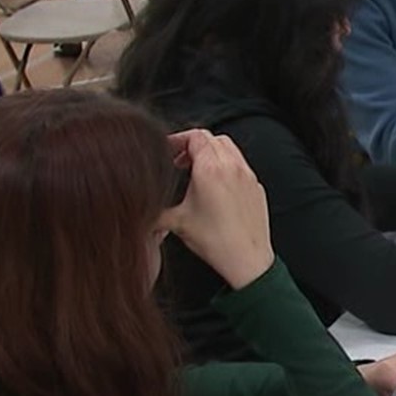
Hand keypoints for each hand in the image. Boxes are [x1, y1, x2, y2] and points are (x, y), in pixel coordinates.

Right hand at [158, 130, 274, 288]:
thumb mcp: (176, 222)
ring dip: (212, 153)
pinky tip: (217, 186)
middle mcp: (232, 167)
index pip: (196, 136)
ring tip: (197, 171)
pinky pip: (241, 166)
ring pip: (230, 149)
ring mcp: (248, 176)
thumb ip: (153, 211)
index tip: (168, 151)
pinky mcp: (257, 187)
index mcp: (211, 169)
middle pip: (213, 139)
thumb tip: (138, 209)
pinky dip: (227, 167)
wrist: (247, 259)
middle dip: (194, 145)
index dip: (178, 139)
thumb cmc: (216, 241)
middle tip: (180, 160)